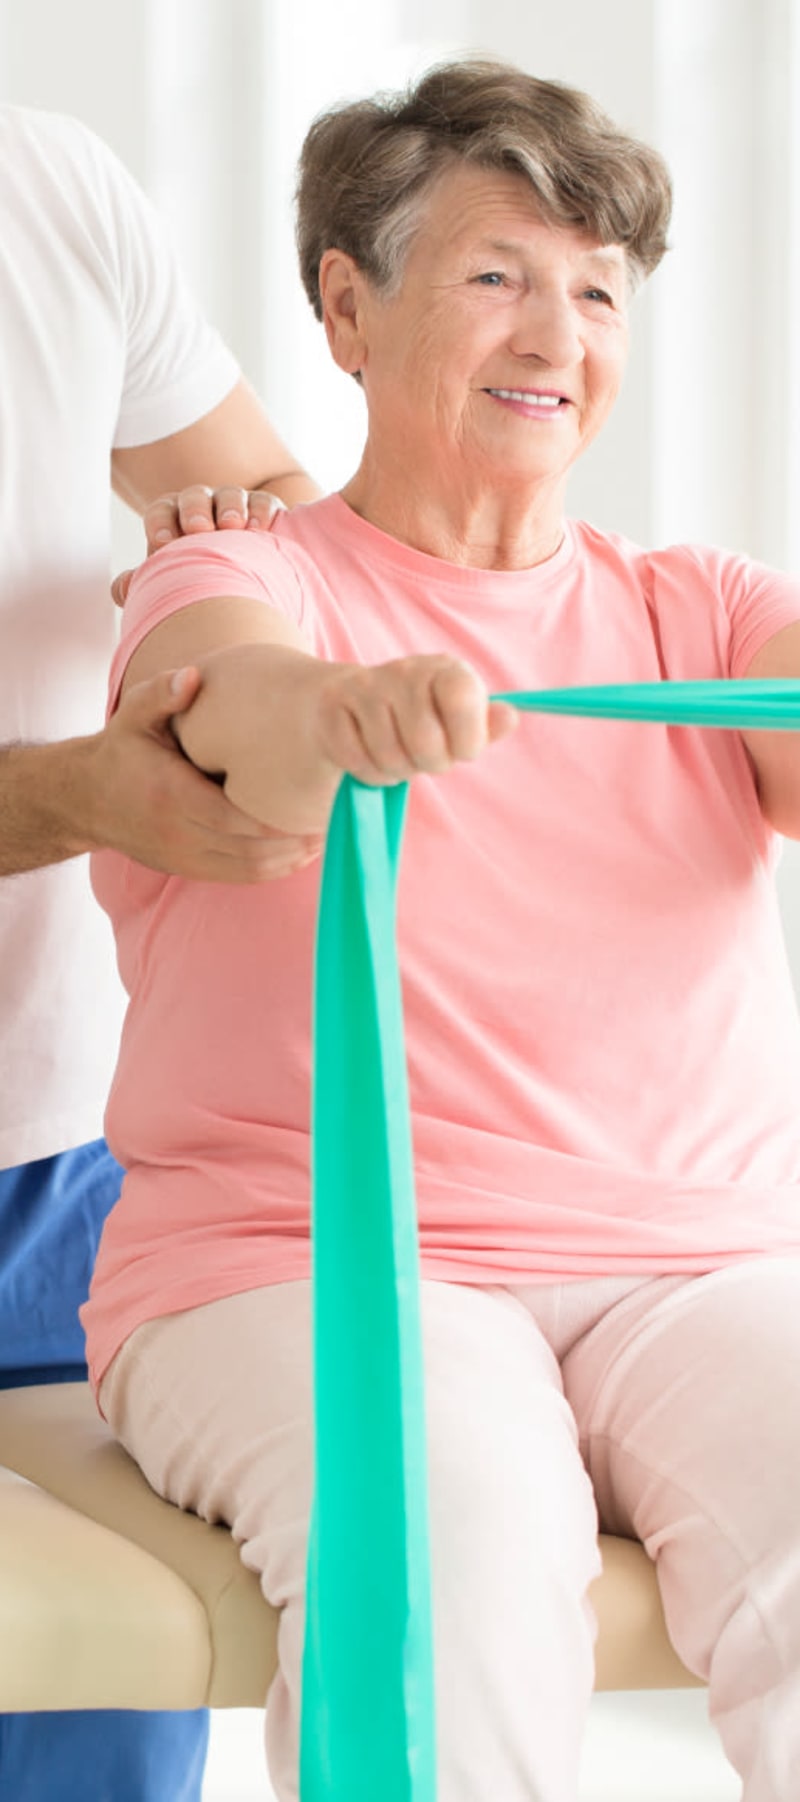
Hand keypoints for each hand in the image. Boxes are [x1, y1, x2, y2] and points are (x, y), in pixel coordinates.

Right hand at [82, 667, 321, 881]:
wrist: (86, 799)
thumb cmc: (122, 750)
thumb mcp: (133, 714)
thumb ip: (162, 693)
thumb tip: (193, 676)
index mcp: (171, 795)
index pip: (235, 818)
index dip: (279, 820)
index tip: (315, 803)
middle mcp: (178, 833)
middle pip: (251, 850)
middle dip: (296, 841)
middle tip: (334, 821)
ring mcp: (183, 857)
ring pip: (249, 870)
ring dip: (291, 859)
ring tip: (325, 837)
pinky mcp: (188, 869)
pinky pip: (238, 878)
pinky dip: (273, 869)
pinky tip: (299, 852)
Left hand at [111, 485, 285, 606]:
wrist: (242, 580)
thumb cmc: (199, 579)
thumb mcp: (171, 582)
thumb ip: (145, 584)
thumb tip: (121, 590)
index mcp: (172, 520)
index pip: (161, 512)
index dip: (160, 523)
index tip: (163, 543)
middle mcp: (202, 507)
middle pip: (194, 497)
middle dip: (195, 510)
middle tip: (198, 528)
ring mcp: (234, 506)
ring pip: (230, 496)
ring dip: (231, 507)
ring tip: (233, 525)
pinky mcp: (264, 511)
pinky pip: (263, 503)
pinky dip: (261, 511)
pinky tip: (260, 528)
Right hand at [314, 655, 517, 786]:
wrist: (353, 700)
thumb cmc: (418, 718)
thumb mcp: (457, 721)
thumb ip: (485, 725)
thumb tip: (510, 718)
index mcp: (446, 670)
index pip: (464, 702)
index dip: (467, 741)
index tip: (462, 749)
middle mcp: (405, 670)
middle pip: (425, 743)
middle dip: (428, 764)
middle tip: (424, 757)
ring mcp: (365, 685)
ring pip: (388, 757)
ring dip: (395, 770)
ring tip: (396, 755)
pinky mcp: (332, 704)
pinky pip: (355, 759)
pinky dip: (366, 771)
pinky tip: (368, 754)